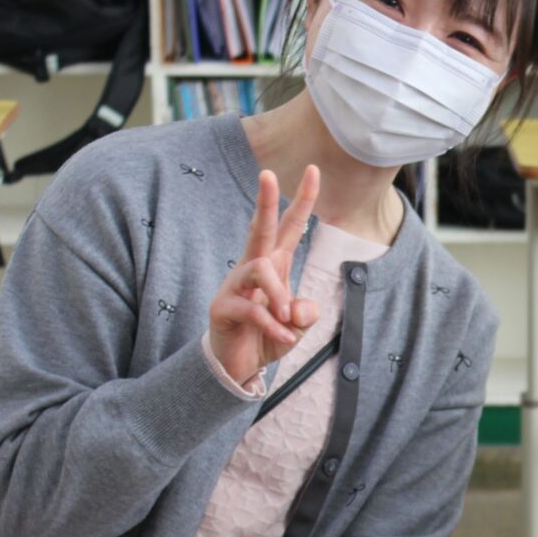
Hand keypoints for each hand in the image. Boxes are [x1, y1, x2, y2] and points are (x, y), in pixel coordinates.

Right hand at [209, 166, 320, 386]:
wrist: (239, 365)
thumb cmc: (268, 336)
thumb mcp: (297, 326)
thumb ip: (305, 313)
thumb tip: (297, 307)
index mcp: (275, 264)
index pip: (290, 227)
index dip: (303, 200)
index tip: (314, 170)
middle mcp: (253, 268)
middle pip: (259, 228)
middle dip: (265, 201)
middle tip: (267, 172)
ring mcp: (235, 286)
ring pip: (258, 269)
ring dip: (279, 295)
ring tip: (288, 320)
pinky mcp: (223, 307)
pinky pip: (252, 309)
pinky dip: (272, 326)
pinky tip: (283, 340)